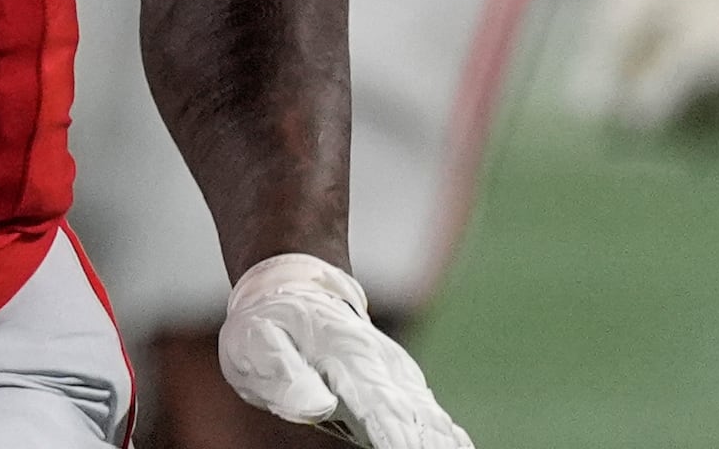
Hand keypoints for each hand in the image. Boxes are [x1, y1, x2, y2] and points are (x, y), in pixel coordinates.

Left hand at [220, 256, 472, 447]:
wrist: (295, 286)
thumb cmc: (271, 321)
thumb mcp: (255, 340)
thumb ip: (285, 374)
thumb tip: (319, 408)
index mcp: (346, 358)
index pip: (378, 406)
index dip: (396, 436)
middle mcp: (382, 368)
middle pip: (415, 417)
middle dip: (430, 446)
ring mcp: (397, 376)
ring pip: (430, 416)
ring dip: (445, 441)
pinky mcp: (402, 385)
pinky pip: (432, 414)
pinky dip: (448, 434)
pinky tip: (462, 448)